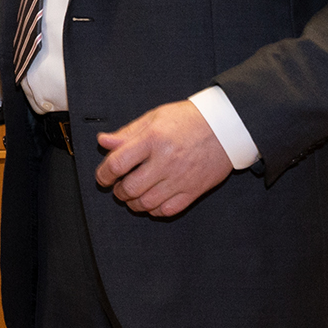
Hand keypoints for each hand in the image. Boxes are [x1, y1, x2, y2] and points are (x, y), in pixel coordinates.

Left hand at [95, 101, 232, 216]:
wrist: (226, 127)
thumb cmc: (187, 119)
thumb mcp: (154, 117)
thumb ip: (127, 133)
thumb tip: (103, 142)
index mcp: (153, 139)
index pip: (117, 163)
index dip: (103, 174)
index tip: (102, 177)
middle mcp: (165, 161)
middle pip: (130, 187)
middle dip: (118, 191)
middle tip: (118, 187)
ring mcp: (180, 178)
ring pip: (147, 203)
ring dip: (133, 203)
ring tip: (132, 196)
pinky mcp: (194, 191)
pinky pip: (167, 210)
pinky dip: (154, 210)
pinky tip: (151, 202)